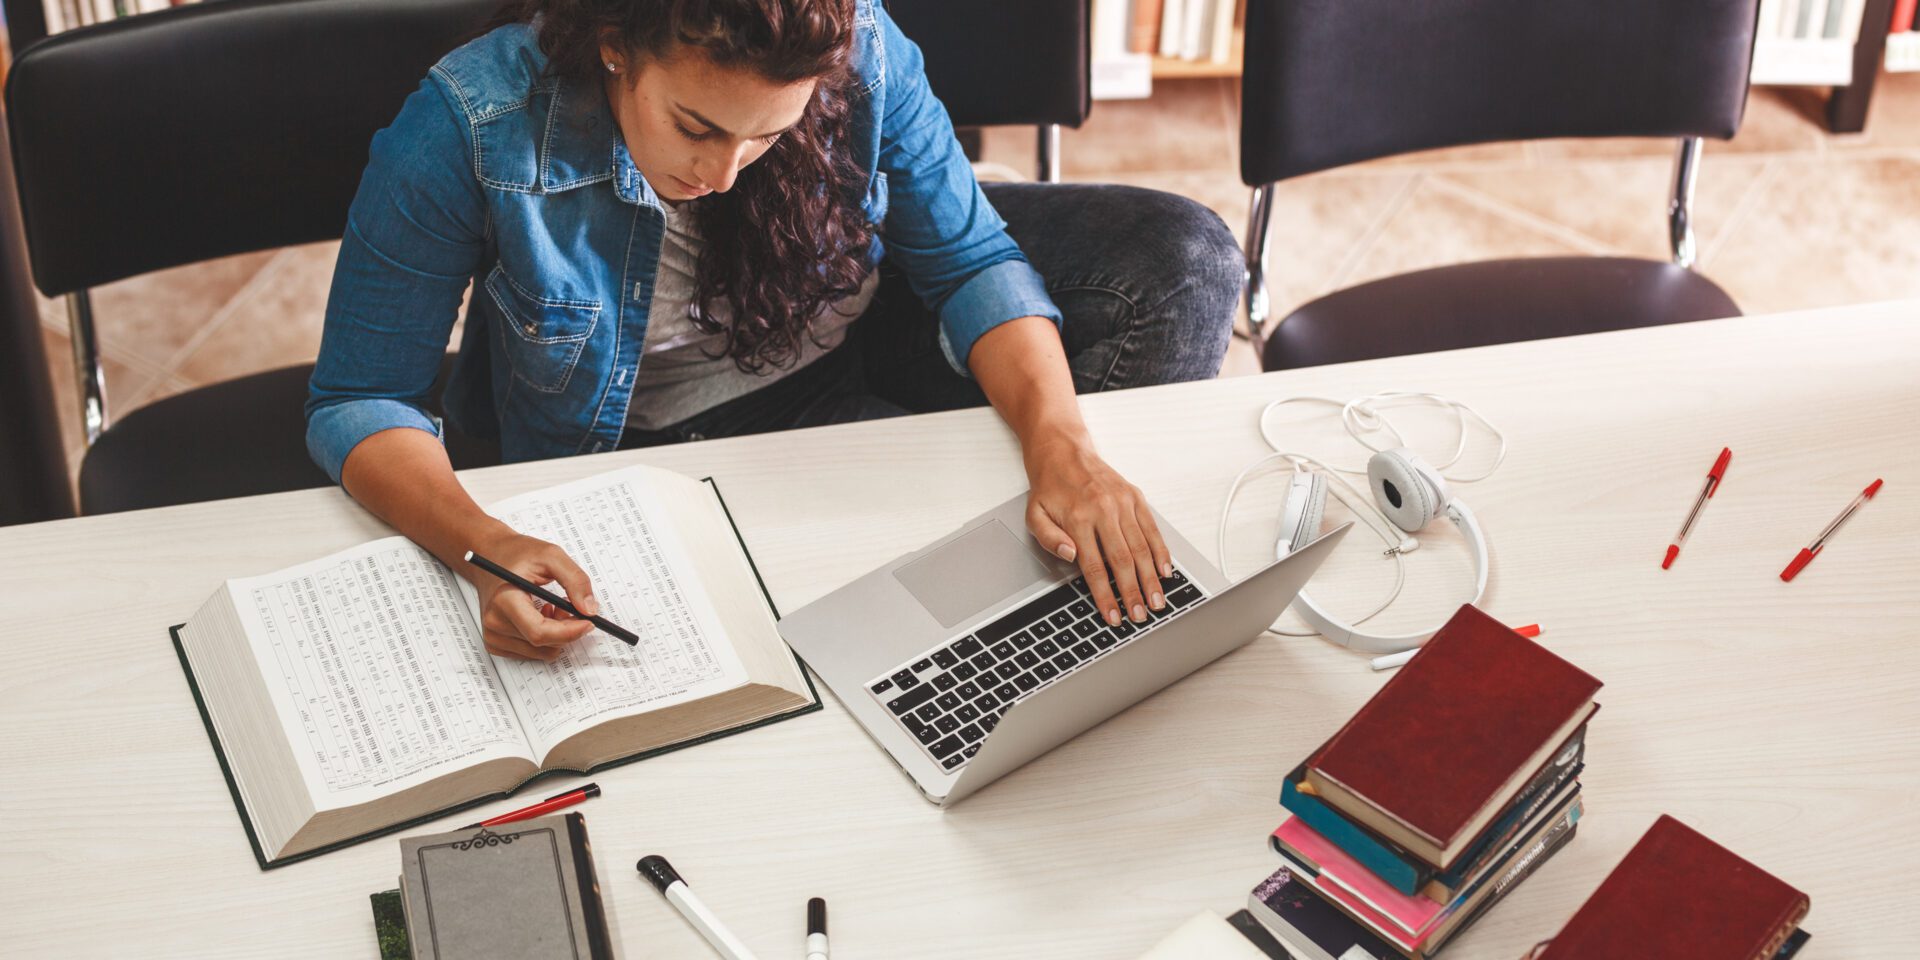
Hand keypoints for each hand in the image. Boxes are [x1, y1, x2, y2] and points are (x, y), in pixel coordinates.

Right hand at [464, 533, 599, 660]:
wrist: (490, 556)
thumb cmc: (517, 554)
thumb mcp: (551, 556)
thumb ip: (575, 580)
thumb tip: (589, 609)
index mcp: (504, 601)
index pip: (539, 632)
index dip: (569, 632)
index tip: (589, 622)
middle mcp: (494, 622)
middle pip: (543, 643)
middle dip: (566, 629)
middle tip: (570, 606)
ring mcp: (493, 635)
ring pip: (541, 652)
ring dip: (557, 634)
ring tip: (554, 607)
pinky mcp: (496, 643)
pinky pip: (532, 653)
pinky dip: (545, 639)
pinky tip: (541, 616)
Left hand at [1022, 435, 1171, 627]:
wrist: (1063, 450)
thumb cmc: (1049, 487)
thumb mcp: (1034, 514)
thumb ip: (1049, 539)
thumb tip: (1070, 555)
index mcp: (1078, 518)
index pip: (1095, 567)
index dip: (1105, 595)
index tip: (1113, 616)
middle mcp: (1104, 509)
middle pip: (1123, 561)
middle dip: (1133, 593)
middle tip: (1141, 615)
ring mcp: (1123, 502)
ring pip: (1142, 547)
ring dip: (1151, 578)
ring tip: (1157, 601)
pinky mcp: (1135, 497)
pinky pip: (1152, 529)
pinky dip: (1161, 552)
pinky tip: (1165, 571)